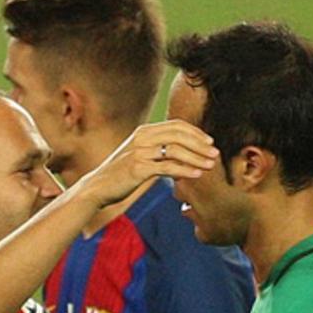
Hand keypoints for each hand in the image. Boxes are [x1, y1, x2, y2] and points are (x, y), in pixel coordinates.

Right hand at [77, 120, 217, 208]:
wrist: (98, 187)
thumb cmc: (121, 174)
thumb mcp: (140, 156)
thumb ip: (158, 150)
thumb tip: (182, 154)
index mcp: (144, 131)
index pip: (176, 125)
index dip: (195, 132)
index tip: (209, 142)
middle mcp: (142, 138)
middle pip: (178, 134)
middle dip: (200, 144)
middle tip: (215, 153)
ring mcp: (140, 152)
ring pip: (175, 150)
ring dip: (196, 157)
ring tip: (210, 166)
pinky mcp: (138, 168)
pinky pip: (167, 166)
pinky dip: (184, 170)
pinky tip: (196, 174)